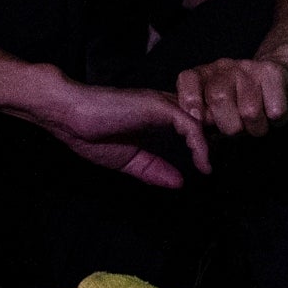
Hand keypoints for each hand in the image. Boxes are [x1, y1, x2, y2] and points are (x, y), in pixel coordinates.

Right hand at [36, 77, 205, 187]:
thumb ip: (154, 169)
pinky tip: (203, 163)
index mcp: (154, 116)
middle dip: (217, 139)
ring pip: (202, 119)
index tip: (208, 164)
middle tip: (221, 163)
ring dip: (214, 143)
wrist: (66, 116)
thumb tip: (180, 183)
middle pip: (202, 118)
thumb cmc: (87, 134)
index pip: (190, 123)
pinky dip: (200, 146)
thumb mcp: (127, 160)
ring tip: (214, 166)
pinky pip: (190, 125)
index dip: (204, 141)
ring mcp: (161, 104)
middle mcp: (162, 106)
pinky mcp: (158, 106)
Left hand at [174, 45, 287, 142]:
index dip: (190, 100)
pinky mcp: (273, 73)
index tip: (199, 120)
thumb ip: (204, 124)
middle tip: (238, 127)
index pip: (187, 79)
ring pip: (249, 112)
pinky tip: (272, 113)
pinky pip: (274, 111)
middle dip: (229, 126)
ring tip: (257, 120)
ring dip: (255, 127)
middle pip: (219, 98)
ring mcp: (249, 68)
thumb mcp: (218, 111)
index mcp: (204, 75)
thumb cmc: (243, 101)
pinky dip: (275, 122)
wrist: (282, 77)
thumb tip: (196, 142)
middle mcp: (224, 67)